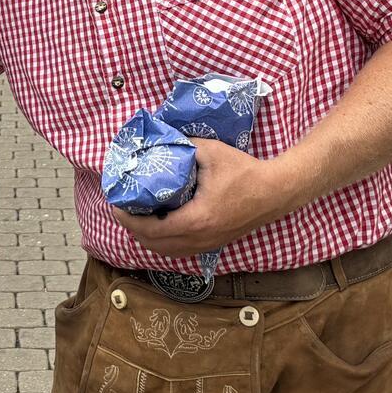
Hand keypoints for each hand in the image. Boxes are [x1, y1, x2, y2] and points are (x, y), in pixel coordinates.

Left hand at [112, 140, 292, 256]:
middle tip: (122, 209)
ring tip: (137, 218)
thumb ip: (183, 146)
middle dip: (133, 228)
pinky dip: (164, 242)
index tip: (116, 205)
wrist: (275, 192)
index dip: (128, 219)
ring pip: (167, 252)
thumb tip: (160, 140)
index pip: (151, 229)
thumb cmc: (244, 171)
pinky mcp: (214, 244)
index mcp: (195, 220)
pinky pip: (180, 251)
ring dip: (147, 238)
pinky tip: (160, 227)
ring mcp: (207, 244)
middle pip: (154, 244)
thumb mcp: (210, 152)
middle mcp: (199, 238)